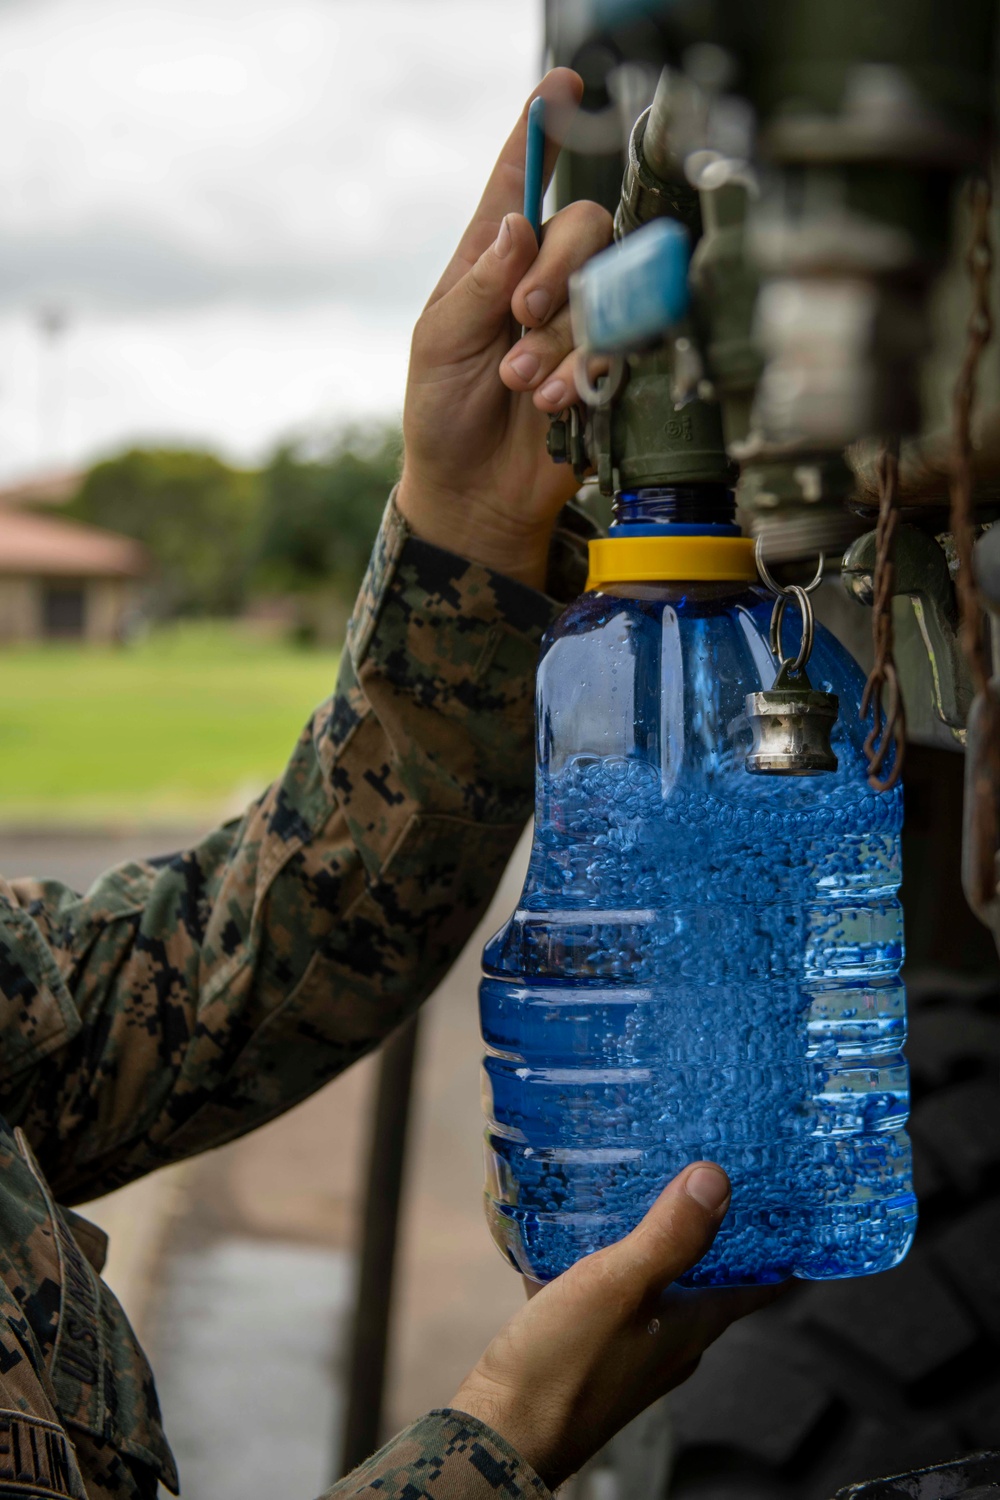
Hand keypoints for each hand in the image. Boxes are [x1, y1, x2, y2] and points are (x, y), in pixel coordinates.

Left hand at [397, 69, 612, 591]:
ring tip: (522, 382)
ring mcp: (581, 324)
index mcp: (492, 260)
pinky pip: (623, 347)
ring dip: (562, 338)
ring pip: (608, 290)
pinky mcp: (611, 369)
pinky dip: (584, 372)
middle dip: (556, 271)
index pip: (518, 180)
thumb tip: (517, 227)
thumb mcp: (439, 343)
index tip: (562, 82)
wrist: (474, 494)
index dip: (541, 129)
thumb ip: (478, 285)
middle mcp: (543, 281)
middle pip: (584, 229)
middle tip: (523, 319)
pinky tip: (552, 401)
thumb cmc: (443, 414)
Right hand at [450, 1163, 782, 1489]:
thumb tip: (718, 1180)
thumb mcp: (619, 1284)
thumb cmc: (564, 1366)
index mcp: (694, 1327)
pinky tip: (580, 1234)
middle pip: (709, 1280)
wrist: (502, 1430)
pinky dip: (609, 1262)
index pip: (757, 1286)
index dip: (776, 1248)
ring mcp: (633, 1349)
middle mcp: (672, 1341)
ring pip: (659, 1285)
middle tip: (706, 1173)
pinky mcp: (593, 1349)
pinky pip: (614, 1295)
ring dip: (657, 1243)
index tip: (786, 1205)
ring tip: (643, 1189)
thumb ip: (669, 1235)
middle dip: (713, 1231)